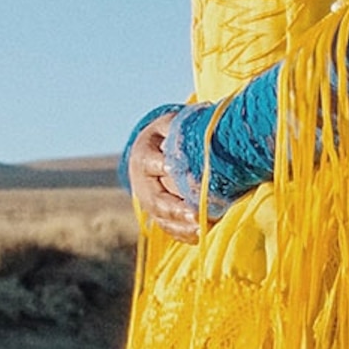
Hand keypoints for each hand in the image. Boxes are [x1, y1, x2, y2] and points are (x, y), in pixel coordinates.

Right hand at [127, 113, 200, 242]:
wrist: (152, 153)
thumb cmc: (167, 135)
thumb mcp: (170, 124)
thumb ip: (180, 124)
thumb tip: (206, 114)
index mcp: (144, 156)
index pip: (152, 164)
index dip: (164, 167)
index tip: (177, 171)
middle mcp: (143, 184)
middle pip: (157, 200)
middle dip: (176, 209)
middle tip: (196, 214)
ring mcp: (150, 204)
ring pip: (163, 219)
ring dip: (182, 226)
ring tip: (202, 228)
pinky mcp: (160, 217)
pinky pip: (171, 230)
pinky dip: (185, 234)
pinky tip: (202, 235)